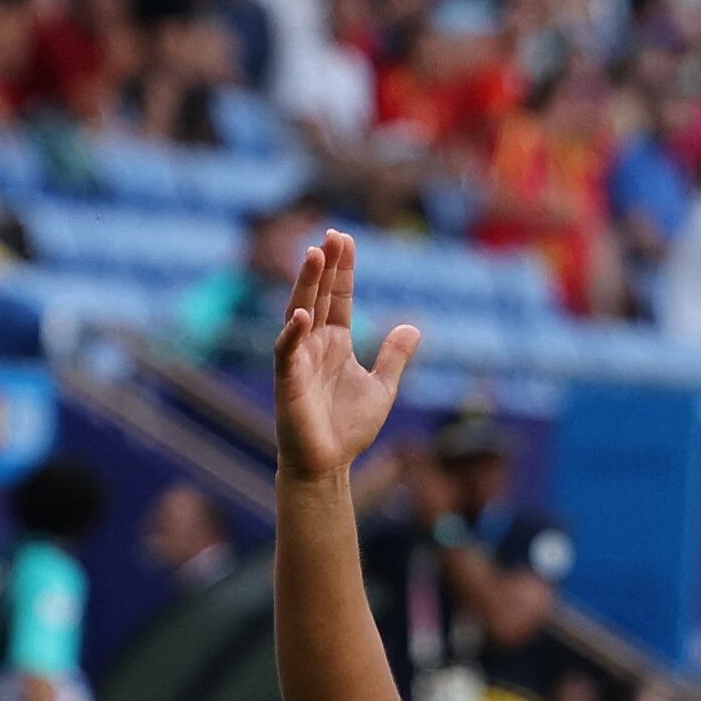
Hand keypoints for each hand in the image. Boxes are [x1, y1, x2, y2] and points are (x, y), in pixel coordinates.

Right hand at [274, 230, 421, 480]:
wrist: (328, 465)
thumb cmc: (349, 428)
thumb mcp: (382, 387)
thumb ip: (394, 356)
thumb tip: (413, 326)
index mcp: (337, 342)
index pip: (339, 298)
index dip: (343, 270)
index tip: (345, 239)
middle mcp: (315, 345)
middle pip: (318, 296)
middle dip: (325, 267)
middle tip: (332, 235)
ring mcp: (299, 360)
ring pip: (299, 314)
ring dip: (306, 286)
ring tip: (315, 256)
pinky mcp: (288, 382)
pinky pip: (286, 352)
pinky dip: (292, 334)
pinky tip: (302, 316)